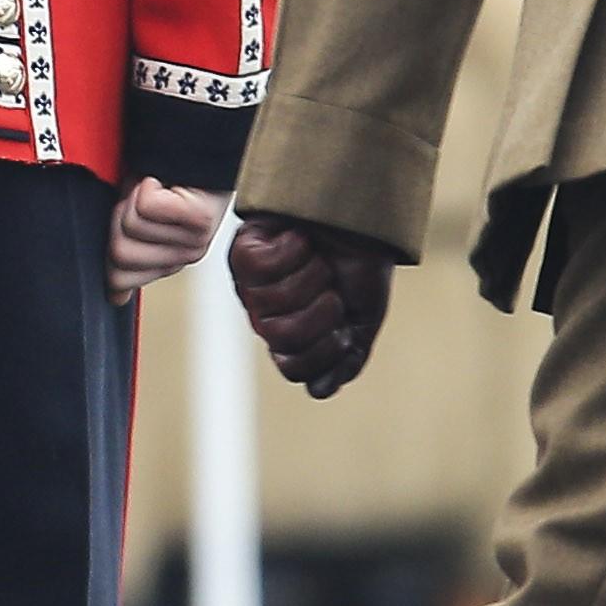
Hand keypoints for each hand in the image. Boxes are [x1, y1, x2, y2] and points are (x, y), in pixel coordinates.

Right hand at [107, 179, 228, 295]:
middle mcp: (186, 255)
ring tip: (154, 191)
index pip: (118, 279)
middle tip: (140, 204)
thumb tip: (115, 296)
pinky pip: (146, 205)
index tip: (127, 220)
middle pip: (120, 254)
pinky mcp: (200, 217)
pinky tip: (160, 182)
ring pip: (132, 226)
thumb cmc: (165, 181)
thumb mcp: (135, 222)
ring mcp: (197, 240)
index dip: (110, 242)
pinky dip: (144, 185)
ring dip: (133, 199)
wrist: (192, 150)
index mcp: (168, 262)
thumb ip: (124, 260)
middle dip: (118, 221)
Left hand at [227, 214, 398, 397]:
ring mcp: (250, 286)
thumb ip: (346, 358)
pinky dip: (294, 249)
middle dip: (321, 309)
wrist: (361, 214)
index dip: (327, 347)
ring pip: (270, 302)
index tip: (345, 322)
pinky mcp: (242, 253)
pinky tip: (300, 239)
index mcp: (294, 334)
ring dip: (311, 275)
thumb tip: (319, 390)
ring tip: (317, 258)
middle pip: (282, 338)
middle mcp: (266, 315)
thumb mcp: (364, 317)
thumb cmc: (359, 263)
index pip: (294, 368)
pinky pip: (261, 267)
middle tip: (331, 285)